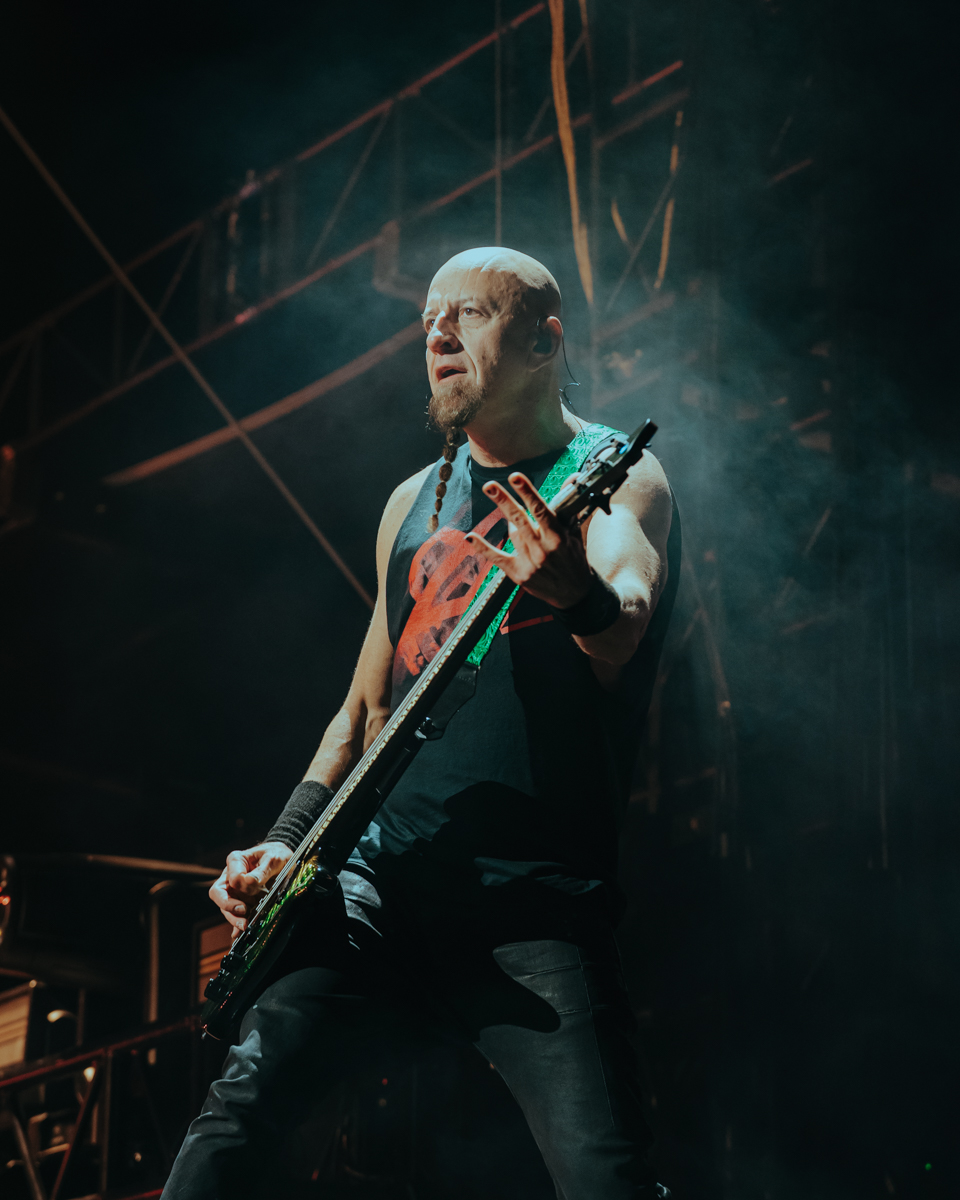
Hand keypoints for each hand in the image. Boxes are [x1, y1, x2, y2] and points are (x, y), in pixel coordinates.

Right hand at [209, 841, 292, 935]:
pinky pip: (234, 914)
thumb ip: (262, 870)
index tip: (256, 887)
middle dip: (229, 906)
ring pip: (225, 907)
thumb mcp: (273, 859)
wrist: (282, 858)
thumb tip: (250, 883)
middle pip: (219, 894)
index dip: (242, 886)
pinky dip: (236, 924)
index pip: (232, 878)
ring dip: (234, 918)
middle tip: (243, 912)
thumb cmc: (276, 854)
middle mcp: (230, 876)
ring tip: (246, 926)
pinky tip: (238, 933)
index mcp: (236, 861)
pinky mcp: (241, 901)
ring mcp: (234, 890)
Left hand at [465, 472, 592, 609]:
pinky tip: (471, 537)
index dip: (527, 492)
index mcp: (558, 538)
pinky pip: (497, 557)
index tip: (515, 477)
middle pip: (520, 520)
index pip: (540, 511)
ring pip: (512, 534)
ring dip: (511, 522)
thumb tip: (571, 478)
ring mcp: (529, 563)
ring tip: (515, 515)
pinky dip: (482, 547)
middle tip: (490, 486)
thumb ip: (567, 506)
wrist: (574, 594)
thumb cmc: (574, 560)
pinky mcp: (518, 574)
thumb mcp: (574, 533)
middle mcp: (543, 550)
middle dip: (504, 501)